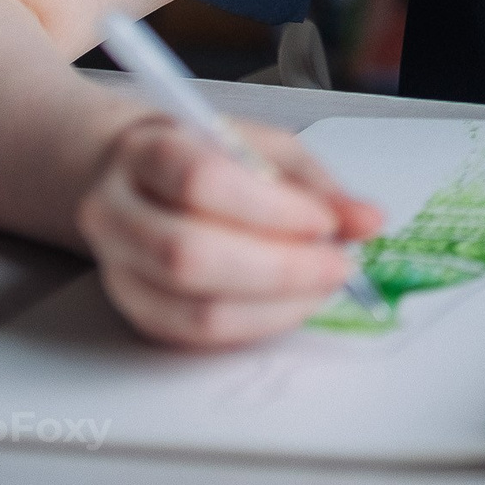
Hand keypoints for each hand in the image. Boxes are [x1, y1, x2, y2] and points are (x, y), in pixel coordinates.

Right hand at [76, 114, 383, 348]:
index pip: (201, 181)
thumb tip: (368, 221)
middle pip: (189, 255)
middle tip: (338, 265)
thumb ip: (315, 185)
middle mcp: (116, 212)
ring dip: (274, 305)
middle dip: (280, 269)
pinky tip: (291, 303)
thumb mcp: (265, 148)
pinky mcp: (135, 310)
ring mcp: (118, 268)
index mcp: (146, 152)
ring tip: (322, 284)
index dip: (270, 209)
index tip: (324, 221)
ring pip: (192, 308)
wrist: (138, 177)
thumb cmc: (209, 155)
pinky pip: (195, 335)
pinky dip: (256, 325)